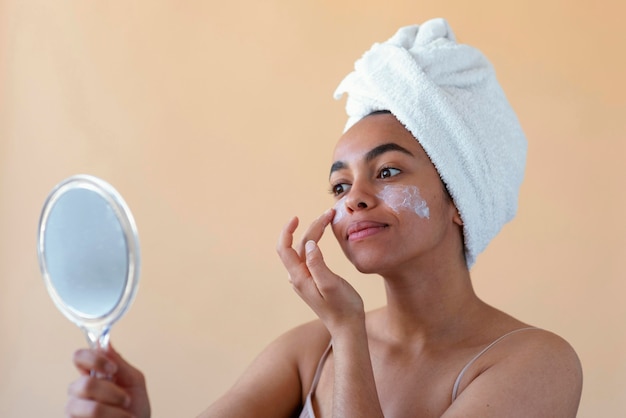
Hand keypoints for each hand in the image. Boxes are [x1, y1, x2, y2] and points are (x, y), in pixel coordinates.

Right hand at [67, 344, 150, 417]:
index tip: (113, 369)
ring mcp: (74, 411)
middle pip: (84, 384)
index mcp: (92, 375)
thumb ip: (120, 363)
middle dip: (112, 393)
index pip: (79, 357)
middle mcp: (78, 392)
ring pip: (89, 407)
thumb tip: (105, 343)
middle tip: (126, 399)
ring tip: (125, 416)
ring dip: (114, 412)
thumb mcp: (134, 381)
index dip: (94, 359)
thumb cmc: (135, 406)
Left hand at [277, 209, 364, 332]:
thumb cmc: (342, 307)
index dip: (287, 231)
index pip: (284, 248)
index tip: (297, 217)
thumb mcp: (331, 284)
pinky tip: (322, 238)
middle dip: (312, 227)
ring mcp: (304, 279)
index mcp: (299, 277)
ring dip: (314, 233)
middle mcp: (298, 277)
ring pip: (304, 249)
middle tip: (329, 213)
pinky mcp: (312, 280)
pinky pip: (309, 256)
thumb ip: (318, 264)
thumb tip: (309, 244)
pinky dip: (316, 242)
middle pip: (298, 245)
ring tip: (327, 219)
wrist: (347, 326)